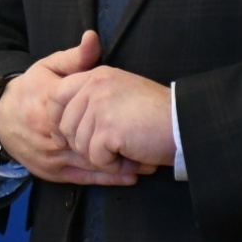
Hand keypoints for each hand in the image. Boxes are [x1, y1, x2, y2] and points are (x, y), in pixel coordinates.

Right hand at [0, 31, 157, 185]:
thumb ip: (75, 57)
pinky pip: (83, 178)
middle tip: (153, 147)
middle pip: (93, 141)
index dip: (116, 118)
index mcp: (51, 102)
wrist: (0, 119)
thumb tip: (93, 38)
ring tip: (148, 165)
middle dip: (123, 146)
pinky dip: (107, 178)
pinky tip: (128, 177)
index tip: (142, 119)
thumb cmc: (30, 90)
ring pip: (91, 162)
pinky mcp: (51, 171)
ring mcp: (51, 154)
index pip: (87, 111)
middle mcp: (51, 132)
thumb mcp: (48, 67)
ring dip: (121, 166)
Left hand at [51, 63, 175, 169]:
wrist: (185, 123)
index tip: (65, 136)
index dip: (57, 119)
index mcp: (96, 75)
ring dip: (102, 156)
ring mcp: (100, 106)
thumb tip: (63, 123)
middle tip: (109, 149)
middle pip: (66, 125)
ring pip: (80, 144)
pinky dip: (114, 165)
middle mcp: (95, 86)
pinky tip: (132, 158)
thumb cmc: (156, 114)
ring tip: (126, 152)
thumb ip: (93, 98)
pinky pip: (96, 158)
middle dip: (83, 144)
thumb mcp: (121, 91)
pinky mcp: (108, 129)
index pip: (57, 95)